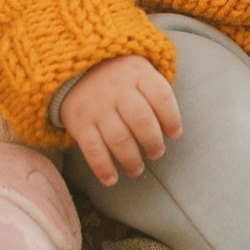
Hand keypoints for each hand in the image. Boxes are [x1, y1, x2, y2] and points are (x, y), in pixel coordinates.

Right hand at [62, 54, 182, 186]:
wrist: (74, 70)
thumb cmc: (118, 78)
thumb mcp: (139, 71)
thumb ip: (156, 93)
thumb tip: (172, 130)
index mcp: (137, 73)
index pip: (162, 96)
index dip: (172, 119)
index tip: (174, 134)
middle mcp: (117, 88)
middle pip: (141, 120)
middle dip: (153, 143)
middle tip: (156, 153)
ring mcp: (97, 106)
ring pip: (119, 138)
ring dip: (131, 160)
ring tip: (136, 169)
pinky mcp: (79, 122)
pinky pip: (92, 149)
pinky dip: (103, 167)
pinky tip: (111, 179)